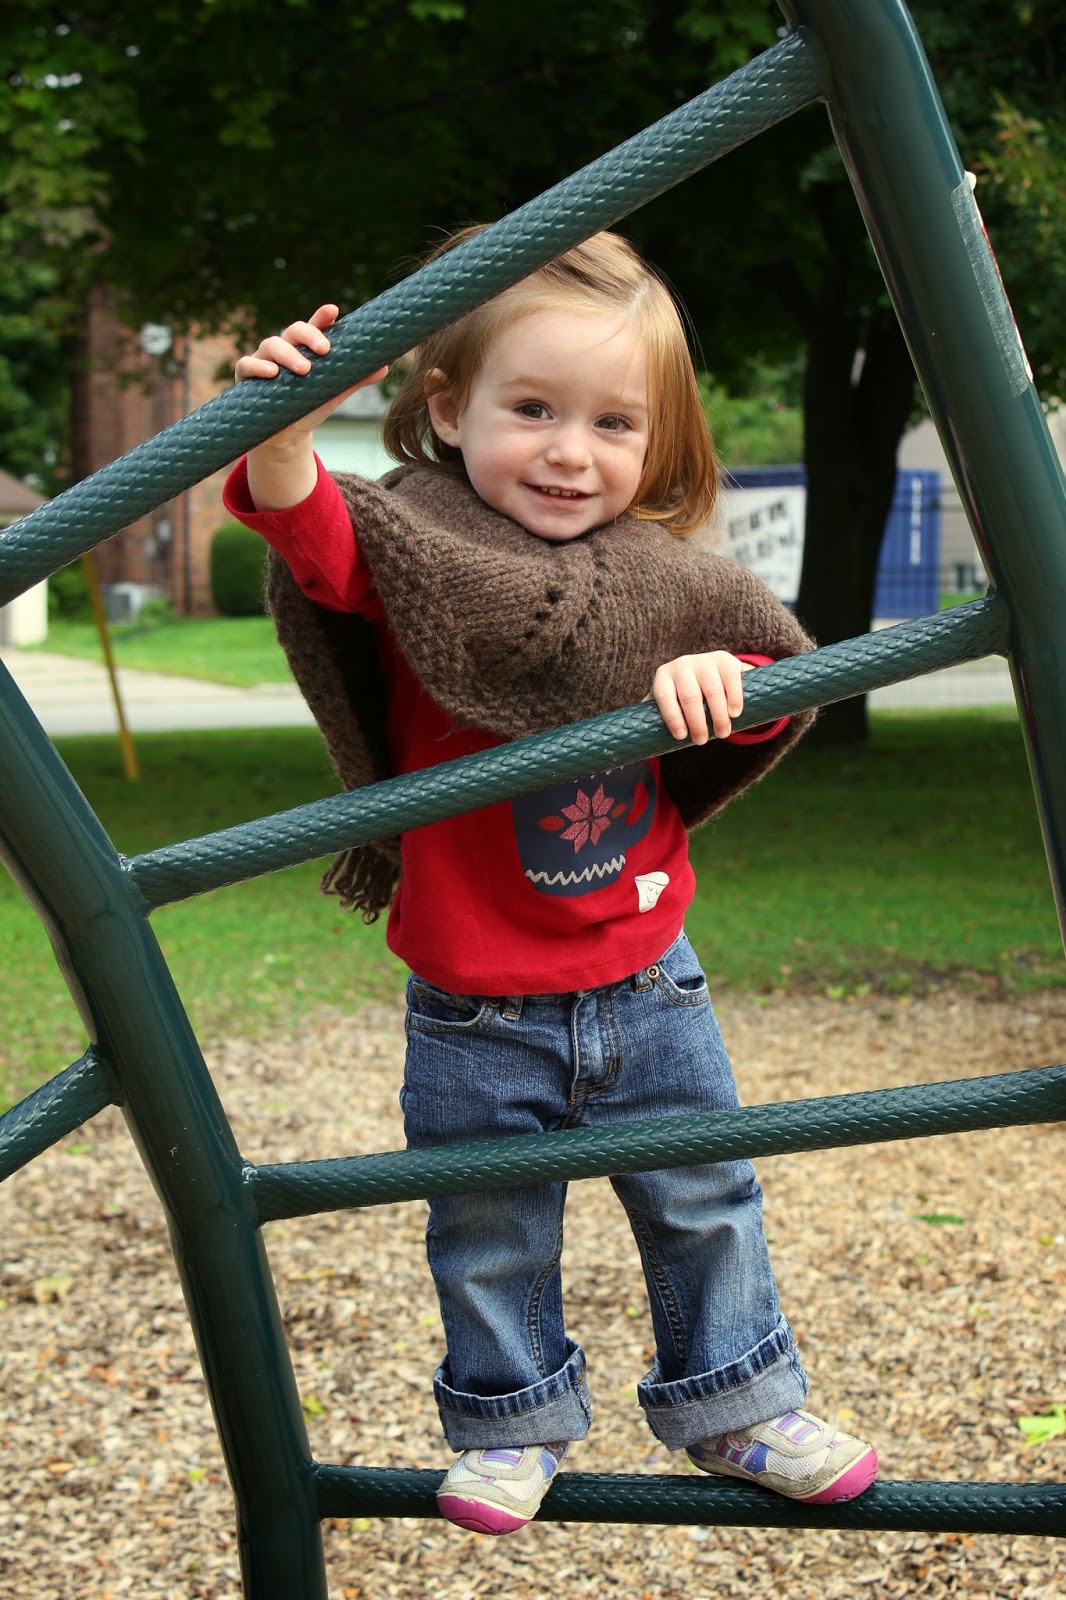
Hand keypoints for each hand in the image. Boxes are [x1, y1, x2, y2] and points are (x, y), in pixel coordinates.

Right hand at [235, 304, 387, 440]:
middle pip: (293, 331)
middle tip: (325, 350)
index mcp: (304, 348)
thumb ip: (354, 378)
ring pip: (271, 345)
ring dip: (288, 354)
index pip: (314, 327)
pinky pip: (247, 365)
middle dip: (309, 336)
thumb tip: (384, 366)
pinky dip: (258, 367)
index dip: (322, 317)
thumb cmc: (309, 406)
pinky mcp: (246, 377)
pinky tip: (272, 373)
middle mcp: (283, 349)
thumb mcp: (333, 393)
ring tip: (304, 369)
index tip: (333, 311)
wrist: (284, 435)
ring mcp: (263, 360)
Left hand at [652, 651, 749, 743]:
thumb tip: (638, 752)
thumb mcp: (668, 703)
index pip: (664, 697)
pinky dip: (734, 698)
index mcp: (663, 677)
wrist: (709, 672)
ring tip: (722, 733)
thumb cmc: (683, 696)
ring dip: (718, 715)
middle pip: (690, 696)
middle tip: (702, 741)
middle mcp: (682, 665)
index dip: (672, 718)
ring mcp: (704, 661)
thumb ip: (655, 720)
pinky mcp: (725, 660)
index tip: (681, 737)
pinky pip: (730, 680)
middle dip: (697, 722)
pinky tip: (734, 714)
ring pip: (711, 690)